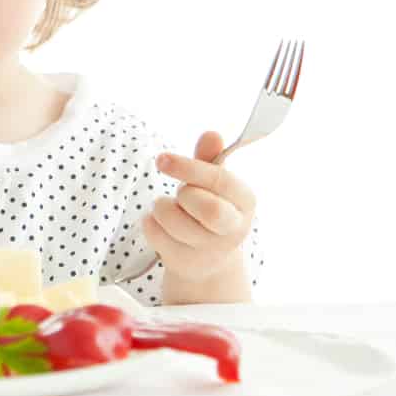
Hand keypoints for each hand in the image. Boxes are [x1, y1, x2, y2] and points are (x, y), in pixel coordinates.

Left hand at [141, 131, 255, 281]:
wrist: (207, 259)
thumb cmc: (208, 207)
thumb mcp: (212, 182)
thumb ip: (210, 158)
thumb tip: (212, 133)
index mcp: (245, 201)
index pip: (221, 181)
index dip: (190, 168)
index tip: (162, 159)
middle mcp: (233, 228)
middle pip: (209, 209)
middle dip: (184, 194)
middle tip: (180, 192)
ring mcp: (209, 249)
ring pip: (173, 219)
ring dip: (162, 206)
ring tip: (170, 208)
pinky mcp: (184, 261)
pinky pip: (154, 232)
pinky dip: (150, 221)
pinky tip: (162, 226)